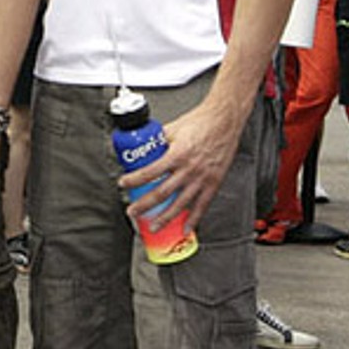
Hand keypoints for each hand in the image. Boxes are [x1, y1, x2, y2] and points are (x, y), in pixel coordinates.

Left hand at [120, 93, 244, 230]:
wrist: (225, 121)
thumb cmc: (201, 122)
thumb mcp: (173, 128)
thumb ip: (158, 140)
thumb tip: (143, 146)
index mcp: (177, 154)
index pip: (150, 172)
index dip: (134, 180)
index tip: (124, 184)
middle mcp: (189, 169)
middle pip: (162, 193)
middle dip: (144, 205)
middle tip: (133, 211)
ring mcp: (202, 178)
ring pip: (180, 204)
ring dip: (165, 218)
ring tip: (154, 226)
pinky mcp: (214, 182)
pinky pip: (202, 205)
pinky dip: (194, 219)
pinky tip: (186, 228)